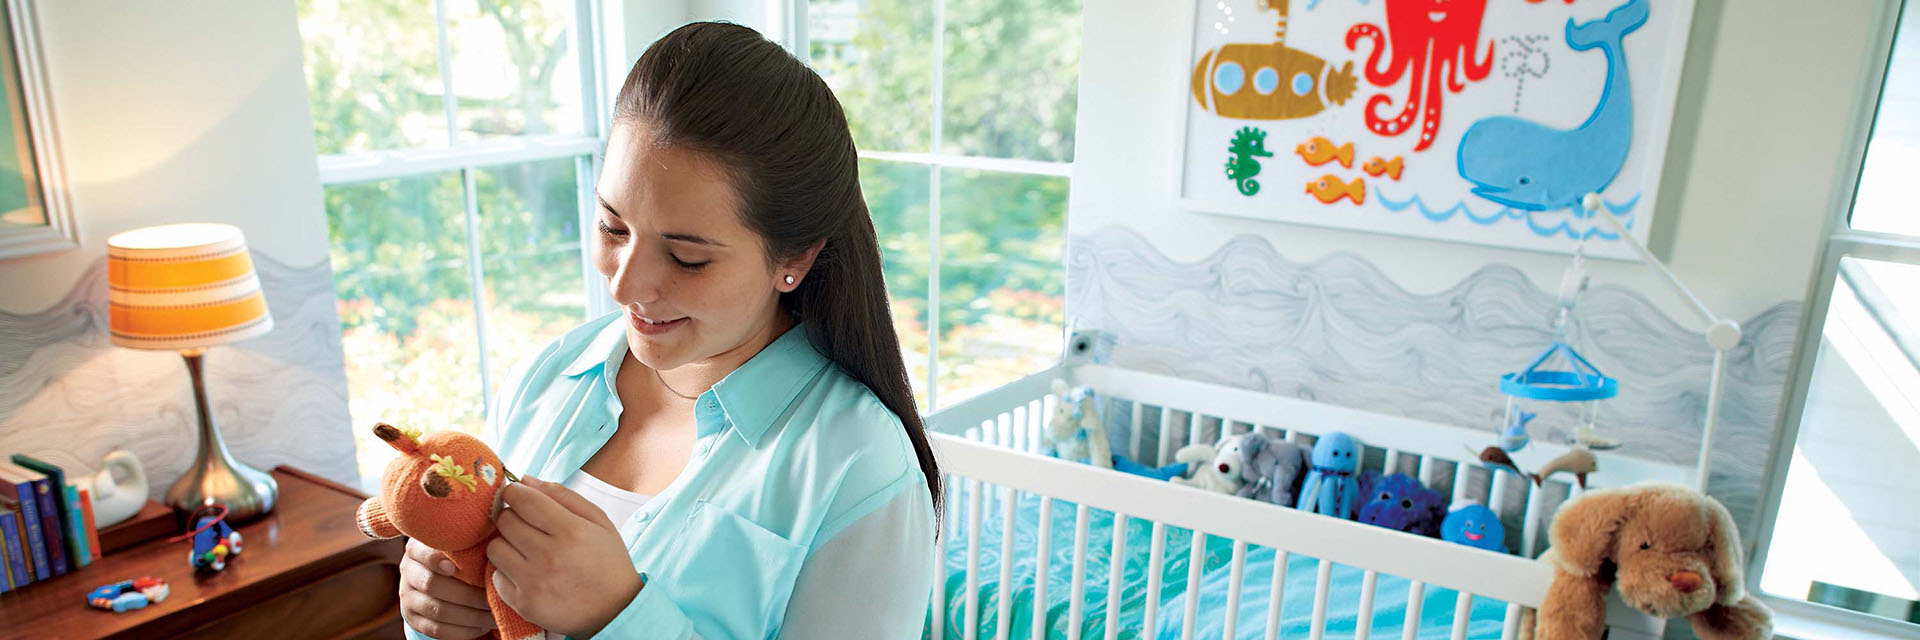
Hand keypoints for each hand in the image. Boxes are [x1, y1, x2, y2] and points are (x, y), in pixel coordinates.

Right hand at [398, 538, 495, 639]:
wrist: (435, 575)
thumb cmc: (457, 555)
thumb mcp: (458, 544)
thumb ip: (468, 541)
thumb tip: (495, 540)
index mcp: (417, 549)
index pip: (422, 552)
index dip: (435, 559)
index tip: (456, 567)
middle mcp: (409, 571)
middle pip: (432, 585)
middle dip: (468, 595)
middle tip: (493, 598)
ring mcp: (408, 597)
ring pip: (438, 610)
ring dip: (471, 616)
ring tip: (493, 615)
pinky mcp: (413, 619)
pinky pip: (437, 630)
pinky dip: (463, 631)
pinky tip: (482, 627)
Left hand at [488, 476, 643, 637]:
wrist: (617, 611)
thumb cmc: (608, 562)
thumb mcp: (599, 521)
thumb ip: (563, 496)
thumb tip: (525, 479)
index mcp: (571, 530)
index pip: (522, 499)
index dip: (514, 492)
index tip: (517, 496)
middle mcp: (550, 555)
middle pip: (505, 521)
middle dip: (511, 517)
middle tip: (525, 525)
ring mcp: (535, 582)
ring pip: (495, 548)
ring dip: (505, 544)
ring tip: (524, 550)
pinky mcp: (524, 604)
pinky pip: (496, 577)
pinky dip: (506, 572)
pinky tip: (525, 572)